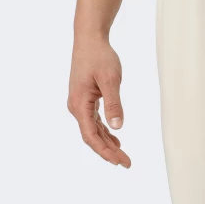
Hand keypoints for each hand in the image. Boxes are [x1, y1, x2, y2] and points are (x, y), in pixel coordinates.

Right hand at [67, 34, 130, 167]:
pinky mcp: (86, 100)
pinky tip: (116, 140)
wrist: (89, 39)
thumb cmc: (99, 56)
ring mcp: (80, 104)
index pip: (90, 135)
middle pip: (92, 136)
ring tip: (123, 157)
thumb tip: (117, 127)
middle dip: (109, 152)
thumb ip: (114, 104)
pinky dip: (105, 132)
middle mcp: (76, 107)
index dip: (104, 151)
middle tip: (127, 164)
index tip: (118, 161)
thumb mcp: (110, 80)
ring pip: (94, 131)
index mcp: (79, 104)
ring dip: (108, 144)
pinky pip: (94, 122)